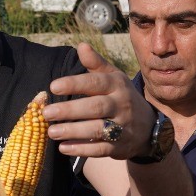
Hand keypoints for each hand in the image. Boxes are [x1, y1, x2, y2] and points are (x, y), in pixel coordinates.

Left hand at [44, 42, 152, 159]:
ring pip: (97, 129)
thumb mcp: (114, 78)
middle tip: (46, 113)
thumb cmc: (122, 97)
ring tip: (51, 132)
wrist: (149, 127)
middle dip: (70, 110)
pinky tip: (64, 147)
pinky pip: (100, 149)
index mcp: (117, 85)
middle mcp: (122, 105)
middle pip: (95, 107)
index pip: (96, 83)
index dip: (75, 84)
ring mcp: (122, 127)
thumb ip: (96, 64)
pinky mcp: (119, 147)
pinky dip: (81, 149)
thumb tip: (81, 46)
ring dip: (73, 131)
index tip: (53, 87)